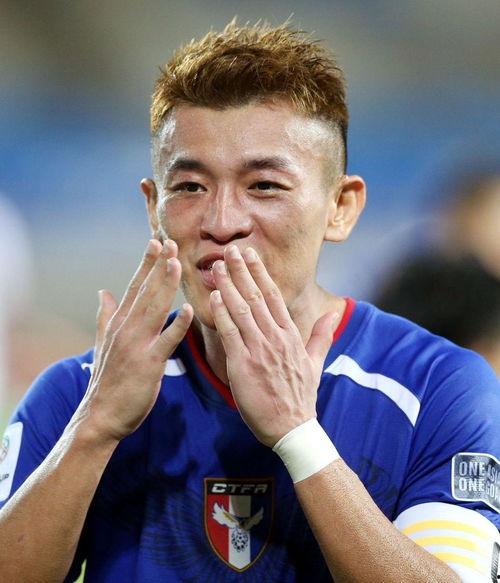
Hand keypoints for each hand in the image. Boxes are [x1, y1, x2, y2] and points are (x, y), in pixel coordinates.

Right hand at [77, 239, 192, 441]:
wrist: (101, 415)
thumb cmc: (107, 380)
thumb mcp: (103, 343)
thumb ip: (105, 315)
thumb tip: (102, 291)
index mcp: (119, 323)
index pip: (135, 286)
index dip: (146, 263)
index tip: (156, 241)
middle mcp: (127, 329)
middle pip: (146, 292)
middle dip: (158, 265)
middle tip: (170, 242)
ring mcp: (137, 345)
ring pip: (155, 309)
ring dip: (166, 285)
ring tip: (177, 262)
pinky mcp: (148, 364)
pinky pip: (166, 341)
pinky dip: (177, 325)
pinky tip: (188, 309)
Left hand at [209, 245, 337, 446]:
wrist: (292, 428)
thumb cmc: (300, 396)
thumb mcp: (315, 363)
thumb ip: (322, 335)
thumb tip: (334, 313)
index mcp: (290, 335)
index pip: (273, 296)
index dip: (260, 273)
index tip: (250, 255)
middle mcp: (275, 337)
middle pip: (256, 297)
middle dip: (242, 271)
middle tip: (230, 250)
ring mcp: (259, 350)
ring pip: (242, 310)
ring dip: (229, 286)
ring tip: (217, 266)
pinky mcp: (243, 364)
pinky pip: (230, 334)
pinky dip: (222, 314)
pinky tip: (214, 297)